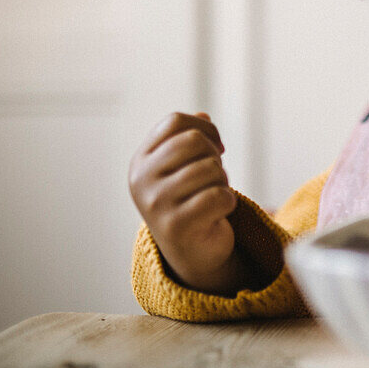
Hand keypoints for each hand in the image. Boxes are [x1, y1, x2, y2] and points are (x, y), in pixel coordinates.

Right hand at [128, 112, 246, 293]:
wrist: (193, 251)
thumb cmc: (191, 200)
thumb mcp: (184, 166)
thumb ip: (190, 138)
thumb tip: (203, 116)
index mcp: (141, 161)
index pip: (175, 122)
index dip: (204, 129)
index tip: (215, 147)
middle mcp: (141, 180)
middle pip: (194, 141)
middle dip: (215, 157)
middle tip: (213, 177)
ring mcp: (156, 204)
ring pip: (210, 168)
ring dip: (223, 181)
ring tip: (212, 196)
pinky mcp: (176, 227)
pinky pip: (220, 196)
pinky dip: (228, 202)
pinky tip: (216, 214)